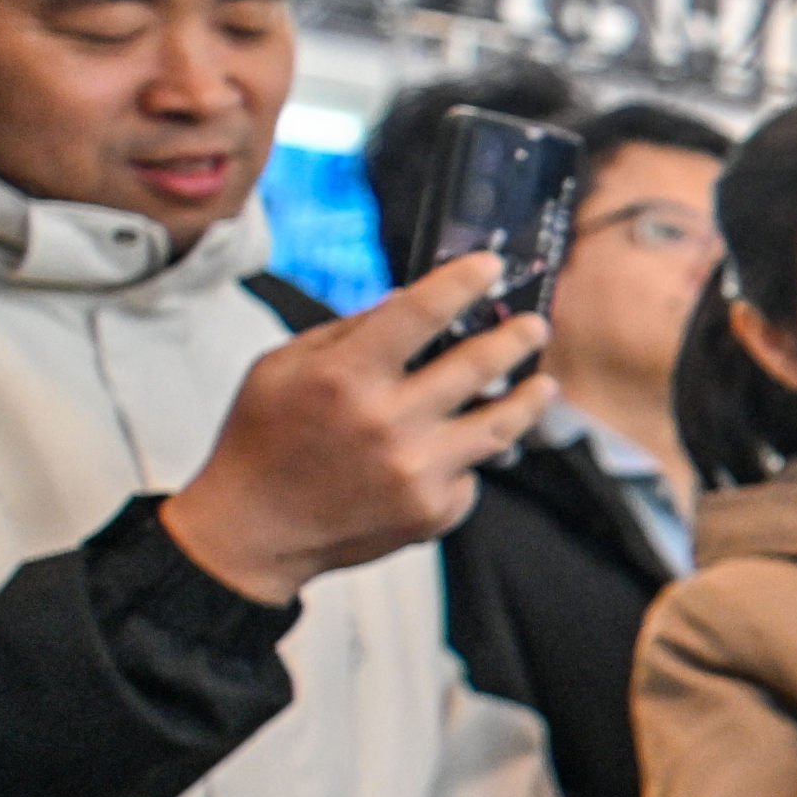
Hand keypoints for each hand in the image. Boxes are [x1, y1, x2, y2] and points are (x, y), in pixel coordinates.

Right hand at [160, 256, 556, 605]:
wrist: (254, 529)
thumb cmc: (264, 439)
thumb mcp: (283, 366)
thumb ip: (349, 331)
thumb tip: (410, 299)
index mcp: (344, 376)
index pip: (421, 313)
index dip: (463, 283)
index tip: (491, 267)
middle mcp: (387, 421)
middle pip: (478, 366)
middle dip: (516, 339)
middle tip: (535, 326)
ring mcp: (416, 471)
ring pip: (500, 427)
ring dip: (528, 401)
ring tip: (542, 385)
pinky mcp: (432, 510)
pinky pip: (470, 474)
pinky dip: (465, 460)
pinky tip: (456, 453)